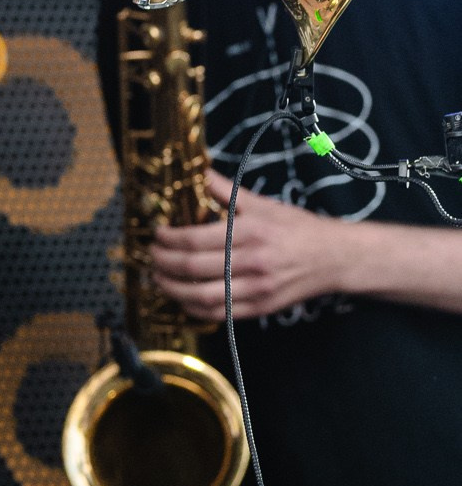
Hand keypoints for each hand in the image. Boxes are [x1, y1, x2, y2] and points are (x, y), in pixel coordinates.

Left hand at [148, 170, 349, 318]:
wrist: (334, 258)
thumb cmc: (296, 228)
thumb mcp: (262, 203)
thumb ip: (226, 190)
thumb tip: (198, 171)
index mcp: (250, 232)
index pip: (197, 239)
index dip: (169, 239)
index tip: (156, 234)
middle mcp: (252, 262)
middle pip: (195, 268)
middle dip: (164, 264)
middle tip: (151, 257)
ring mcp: (257, 289)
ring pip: (204, 297)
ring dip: (174, 290)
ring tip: (159, 279)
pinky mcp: (261, 308)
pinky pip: (221, 315)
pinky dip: (196, 310)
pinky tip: (183, 299)